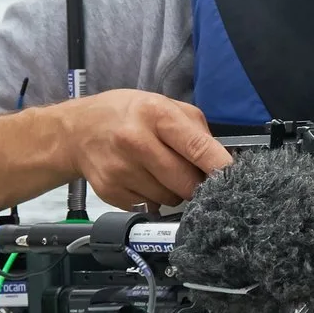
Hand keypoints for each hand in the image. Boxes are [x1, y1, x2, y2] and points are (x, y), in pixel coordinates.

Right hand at [54, 89, 233, 207]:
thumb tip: (222, 162)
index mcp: (155, 114)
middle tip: (193, 175)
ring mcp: (121, 170)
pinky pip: (149, 207)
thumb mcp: (162, 105)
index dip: (221, 168)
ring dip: (174, 193)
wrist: (76, 131)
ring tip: (161, 172)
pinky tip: (142, 180)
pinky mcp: (111, 192)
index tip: (237, 181)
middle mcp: (136, 142)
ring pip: (170, 200)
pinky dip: (153, 199)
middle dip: (198, 185)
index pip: (197, 147)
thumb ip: (195, 130)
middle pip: (186, 182)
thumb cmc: (127, 114)